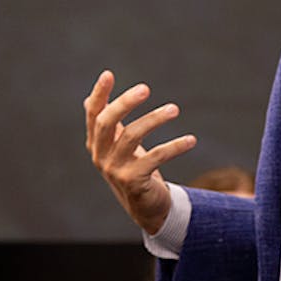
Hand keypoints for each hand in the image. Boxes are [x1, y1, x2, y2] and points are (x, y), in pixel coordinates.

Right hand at [83, 70, 196, 233]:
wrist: (146, 207)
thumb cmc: (133, 168)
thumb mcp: (118, 146)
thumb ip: (108, 124)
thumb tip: (89, 99)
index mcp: (96, 143)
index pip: (93, 114)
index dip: (99, 95)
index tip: (108, 74)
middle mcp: (101, 156)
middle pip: (106, 123)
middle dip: (124, 103)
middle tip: (145, 88)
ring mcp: (115, 170)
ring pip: (132, 137)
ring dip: (155, 119)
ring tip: (175, 109)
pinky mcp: (133, 181)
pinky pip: (155, 158)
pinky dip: (174, 147)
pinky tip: (191, 140)